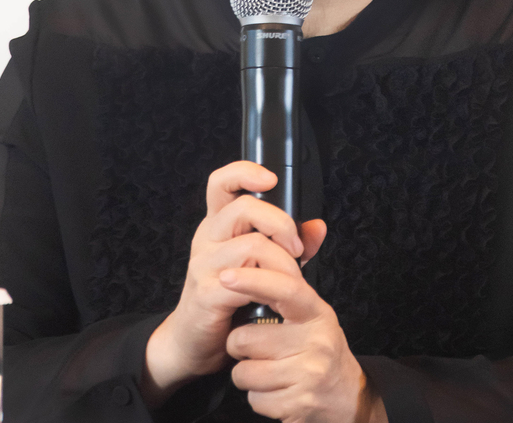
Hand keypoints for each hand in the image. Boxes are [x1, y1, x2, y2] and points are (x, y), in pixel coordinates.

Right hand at [141, 161, 325, 406]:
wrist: (195, 341)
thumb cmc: (230, 298)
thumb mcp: (260, 265)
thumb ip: (289, 244)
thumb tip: (317, 227)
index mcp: (218, 224)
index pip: (220, 182)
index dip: (244, 172)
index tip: (270, 179)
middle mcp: (207, 237)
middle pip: (244, 207)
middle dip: (281, 223)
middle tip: (296, 248)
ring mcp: (204, 264)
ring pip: (251, 245)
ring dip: (282, 262)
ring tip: (291, 280)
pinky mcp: (206, 293)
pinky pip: (244, 281)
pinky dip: (267, 287)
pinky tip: (271, 298)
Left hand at [224, 267, 385, 422]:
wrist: (348, 397)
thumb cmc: (320, 348)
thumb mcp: (313, 314)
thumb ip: (288, 287)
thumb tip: (266, 247)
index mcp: (317, 312)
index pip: (285, 288)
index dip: (253, 280)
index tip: (225, 275)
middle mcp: (316, 341)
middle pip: (247, 338)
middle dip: (238, 344)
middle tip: (255, 346)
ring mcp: (308, 375)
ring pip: (245, 372)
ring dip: (246, 373)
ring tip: (266, 368)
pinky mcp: (298, 406)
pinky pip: (254, 399)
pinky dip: (258, 397)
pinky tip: (275, 390)